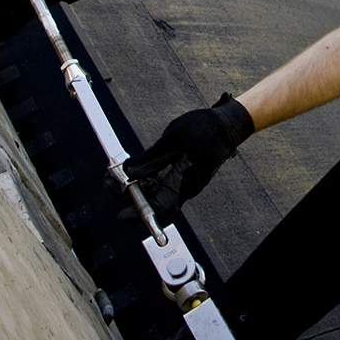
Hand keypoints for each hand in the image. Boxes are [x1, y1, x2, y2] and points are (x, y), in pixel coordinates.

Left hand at [122, 93, 254, 222]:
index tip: (120, 214)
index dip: (139, 213)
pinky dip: (148, 183)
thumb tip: (128, 171)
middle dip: (131, 197)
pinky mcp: (188, 179)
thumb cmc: (205, 128)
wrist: (230, 125)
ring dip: (138, 189)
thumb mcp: (173, 138)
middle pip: (157, 205)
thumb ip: (151, 158)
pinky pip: (166, 188)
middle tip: (110, 182)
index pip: (160, 208)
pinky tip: (137, 172)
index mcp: (186, 180)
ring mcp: (189, 184)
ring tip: (117, 175)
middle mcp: (188, 188)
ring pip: (159, 197)